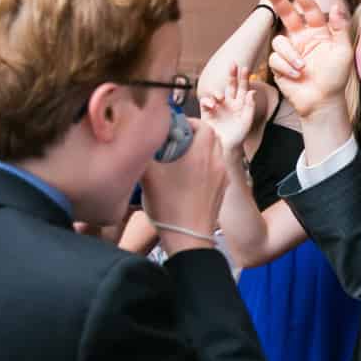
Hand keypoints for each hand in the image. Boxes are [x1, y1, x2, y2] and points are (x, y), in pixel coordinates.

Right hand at [140, 119, 227, 242]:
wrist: (188, 238)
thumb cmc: (169, 207)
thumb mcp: (148, 176)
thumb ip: (144, 152)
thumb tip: (138, 139)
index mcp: (202, 154)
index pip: (204, 126)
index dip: (189, 122)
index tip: (174, 128)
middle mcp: (216, 163)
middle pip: (212, 138)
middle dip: (196, 135)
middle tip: (177, 141)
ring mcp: (222, 178)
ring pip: (215, 154)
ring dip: (201, 150)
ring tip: (181, 159)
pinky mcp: (222, 191)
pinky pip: (217, 170)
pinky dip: (206, 166)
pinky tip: (188, 177)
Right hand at [198, 61, 256, 153]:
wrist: (226, 148)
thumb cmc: (239, 136)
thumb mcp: (246, 121)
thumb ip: (249, 106)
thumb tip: (252, 91)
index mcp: (241, 104)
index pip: (243, 88)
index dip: (243, 78)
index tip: (244, 67)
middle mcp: (230, 103)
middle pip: (231, 85)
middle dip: (231, 75)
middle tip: (232, 63)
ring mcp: (219, 107)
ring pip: (218, 92)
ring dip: (218, 92)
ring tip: (220, 98)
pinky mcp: (208, 113)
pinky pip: (206, 102)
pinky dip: (208, 101)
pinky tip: (212, 105)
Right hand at [265, 0, 353, 120]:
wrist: (323, 101)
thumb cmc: (335, 77)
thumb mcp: (342, 51)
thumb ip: (339, 28)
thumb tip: (337, 5)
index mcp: (318, 32)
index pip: (308, 9)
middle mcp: (302, 37)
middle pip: (287, 15)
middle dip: (278, 1)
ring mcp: (290, 50)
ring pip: (280, 40)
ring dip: (290, 54)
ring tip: (302, 68)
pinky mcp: (279, 63)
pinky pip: (275, 58)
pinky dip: (286, 66)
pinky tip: (296, 76)